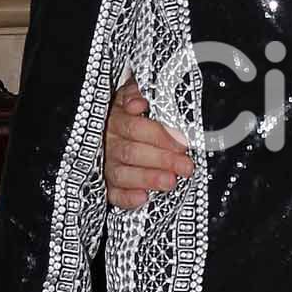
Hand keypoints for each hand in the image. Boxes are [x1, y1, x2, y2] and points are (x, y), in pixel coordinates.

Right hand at [104, 80, 191, 210]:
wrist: (107, 125)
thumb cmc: (131, 112)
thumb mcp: (132, 95)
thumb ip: (135, 93)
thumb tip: (139, 101)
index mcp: (116, 119)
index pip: (135, 127)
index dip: (159, 135)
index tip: (182, 142)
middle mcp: (108, 142)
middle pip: (132, 152)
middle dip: (162, 159)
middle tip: (186, 166)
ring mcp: (106, 164)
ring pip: (122, 174)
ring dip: (148, 178)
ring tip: (170, 181)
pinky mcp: (106, 184)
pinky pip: (113, 194)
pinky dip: (126, 198)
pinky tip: (143, 198)